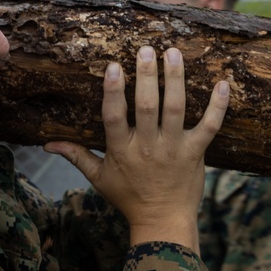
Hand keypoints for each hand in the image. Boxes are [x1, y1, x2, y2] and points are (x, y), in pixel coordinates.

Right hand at [44, 46, 229, 250]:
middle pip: (147, 106)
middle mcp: (147, 146)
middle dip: (147, 76)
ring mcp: (174, 149)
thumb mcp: (98, 177)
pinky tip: (222, 83)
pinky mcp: (196, 153)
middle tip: (147, 49)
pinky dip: (218, 105)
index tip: (114, 66)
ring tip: (174, 53)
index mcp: (121, 150)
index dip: (113, 91)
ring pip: (176, 109)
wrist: (163, 221)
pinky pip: (210, 126)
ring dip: (175, 79)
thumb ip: (75, 155)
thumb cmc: (128, 197)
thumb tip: (47, 144)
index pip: (114, 116)